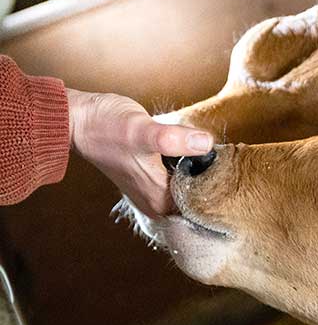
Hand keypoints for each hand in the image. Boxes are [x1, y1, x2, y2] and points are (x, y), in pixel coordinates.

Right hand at [66, 88, 212, 217]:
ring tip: (214, 154)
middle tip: (226, 157)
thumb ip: (173, 140)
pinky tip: (196, 152)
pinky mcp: (150, 179)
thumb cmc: (107, 126)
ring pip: (191, 187)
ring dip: (202, 172)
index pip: (206, 205)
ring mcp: (153, 192)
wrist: (80, 120)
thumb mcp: (143, 131)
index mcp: (161, 201)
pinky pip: (179, 178)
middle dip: (214, 180)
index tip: (230, 167)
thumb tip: (206, 143)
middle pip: (200, 197)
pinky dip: (189, 167)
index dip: (221, 186)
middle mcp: (158, 204)